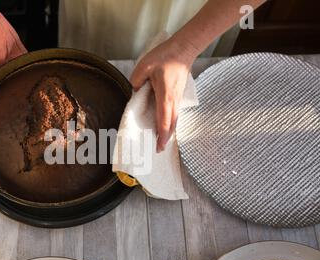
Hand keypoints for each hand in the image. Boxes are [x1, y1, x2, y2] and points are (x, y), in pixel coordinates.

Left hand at [130, 38, 197, 152]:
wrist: (184, 49)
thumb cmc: (165, 56)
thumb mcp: (144, 66)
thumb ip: (136, 81)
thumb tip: (136, 91)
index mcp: (165, 95)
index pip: (163, 120)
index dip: (161, 135)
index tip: (158, 146)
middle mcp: (173, 100)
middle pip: (171, 124)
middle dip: (165, 138)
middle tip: (159, 150)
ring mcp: (178, 99)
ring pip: (174, 120)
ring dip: (168, 132)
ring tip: (162, 141)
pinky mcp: (178, 96)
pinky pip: (175, 113)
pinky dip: (170, 123)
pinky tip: (166, 126)